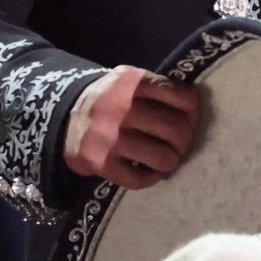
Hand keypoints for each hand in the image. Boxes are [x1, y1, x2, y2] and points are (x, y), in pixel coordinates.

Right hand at [63, 65, 203, 190]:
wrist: (65, 118)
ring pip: (162, 157)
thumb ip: (158, 90)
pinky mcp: (101, 162)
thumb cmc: (110, 101)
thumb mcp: (129, 82)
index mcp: (134, 83)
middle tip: (179, 144)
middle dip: (185, 140)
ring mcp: (111, 137)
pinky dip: (150, 178)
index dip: (194, 113)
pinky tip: (148, 171)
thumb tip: (195, 111)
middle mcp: (123, 108)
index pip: (183, 98)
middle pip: (175, 129)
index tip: (189, 120)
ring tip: (166, 159)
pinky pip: (140, 178)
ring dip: (170, 161)